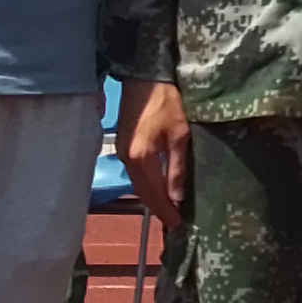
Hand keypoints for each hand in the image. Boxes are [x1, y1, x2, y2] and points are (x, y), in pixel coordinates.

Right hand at [122, 78, 190, 234]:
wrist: (143, 78)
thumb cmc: (166, 101)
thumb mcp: (179, 134)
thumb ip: (176, 167)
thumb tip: (177, 197)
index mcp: (141, 158)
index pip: (154, 194)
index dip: (166, 211)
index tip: (178, 225)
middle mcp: (127, 159)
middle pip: (143, 193)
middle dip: (158, 209)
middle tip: (174, 223)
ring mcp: (122, 153)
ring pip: (137, 185)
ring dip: (152, 199)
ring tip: (168, 210)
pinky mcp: (123, 146)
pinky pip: (135, 174)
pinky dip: (146, 186)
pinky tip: (157, 188)